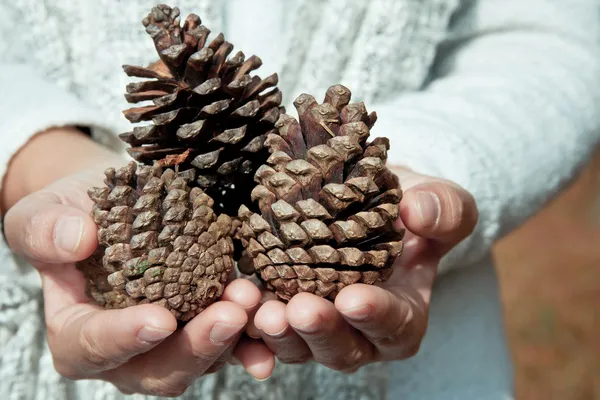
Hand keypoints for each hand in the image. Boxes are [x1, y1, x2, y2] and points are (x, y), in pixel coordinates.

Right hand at [2, 128, 273, 395]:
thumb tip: (76, 240)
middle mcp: (127, 349)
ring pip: (202, 358)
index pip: (93, 347)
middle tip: (229, 314)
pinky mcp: (205, 324)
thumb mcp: (45, 210)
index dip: (124, 338)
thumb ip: (45, 229)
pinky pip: (233, 341)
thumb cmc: (77, 211)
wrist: (120, 204)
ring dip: (233, 337)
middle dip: (196, 346)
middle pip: (158, 368)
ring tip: (254, 299)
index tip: (159, 319)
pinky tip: (275, 317)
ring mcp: (171, 342)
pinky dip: (255, 335)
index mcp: (78, 331)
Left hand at [250, 166, 477, 371]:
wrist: (367, 202)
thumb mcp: (439, 201)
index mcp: (403, 314)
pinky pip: (263, 329)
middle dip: (319, 331)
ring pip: (297, 346)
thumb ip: (444, 210)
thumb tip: (416, 211)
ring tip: (261, 310)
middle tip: (298, 309)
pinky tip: (233, 304)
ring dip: (278, 334)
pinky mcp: (283, 312)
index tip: (353, 299)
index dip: (375, 316)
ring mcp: (318, 327)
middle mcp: (360, 332)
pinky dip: (247, 324)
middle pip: (341, 348)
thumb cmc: (407, 206)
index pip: (395, 326)